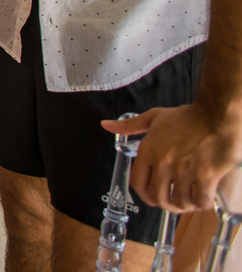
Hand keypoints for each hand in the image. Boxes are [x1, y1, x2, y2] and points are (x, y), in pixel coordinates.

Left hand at [103, 104, 241, 211]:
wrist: (216, 115)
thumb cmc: (187, 117)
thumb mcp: (154, 118)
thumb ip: (130, 125)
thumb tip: (106, 125)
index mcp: (148, 151)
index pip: (137, 183)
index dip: (144, 196)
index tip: (152, 199)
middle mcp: (163, 162)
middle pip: (158, 196)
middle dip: (166, 204)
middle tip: (174, 203)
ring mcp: (183, 170)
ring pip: (179, 201)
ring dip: (184, 205)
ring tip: (189, 201)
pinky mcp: (205, 175)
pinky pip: (200, 200)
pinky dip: (201, 203)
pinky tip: (203, 198)